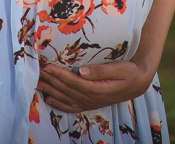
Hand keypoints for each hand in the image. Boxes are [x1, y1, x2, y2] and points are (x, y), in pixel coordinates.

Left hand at [37, 61, 153, 112]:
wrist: (138, 83)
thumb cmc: (129, 72)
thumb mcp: (120, 69)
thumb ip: (102, 70)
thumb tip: (83, 70)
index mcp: (98, 89)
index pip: (74, 82)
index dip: (60, 75)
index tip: (48, 67)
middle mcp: (92, 98)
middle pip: (67, 90)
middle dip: (51, 81)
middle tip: (36, 73)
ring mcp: (90, 102)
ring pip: (66, 98)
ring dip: (51, 91)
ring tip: (37, 84)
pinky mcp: (90, 103)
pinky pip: (72, 106)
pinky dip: (60, 104)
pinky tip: (49, 100)